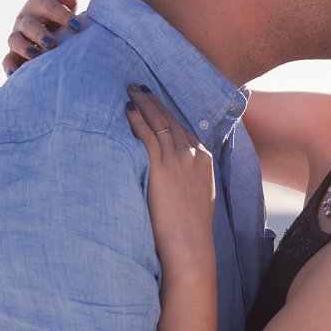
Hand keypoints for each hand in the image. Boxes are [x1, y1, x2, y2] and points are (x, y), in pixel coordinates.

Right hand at [3, 0, 78, 75]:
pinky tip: (14, 75)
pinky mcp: (16, 52)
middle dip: (39, 33)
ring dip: (24, 48)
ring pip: (15, 40)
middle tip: (51, 44)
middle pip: (28, 24)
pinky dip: (10, 66)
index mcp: (39, 1)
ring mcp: (19, 35)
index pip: (47, 4)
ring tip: (35, 56)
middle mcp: (26, 17)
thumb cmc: (64, 9)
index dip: (61, 14)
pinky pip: (8, 59)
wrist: (53, 23)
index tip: (76, 26)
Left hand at [126, 86, 214, 263]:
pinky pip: (147, 136)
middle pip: (171, 119)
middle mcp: (192, 154)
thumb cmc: (190, 227)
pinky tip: (127, 111)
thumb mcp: (198, 197)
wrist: (189, 243)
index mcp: (203, 160)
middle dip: (154, 102)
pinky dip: (137, 120)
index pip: (183, 128)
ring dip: (143, 104)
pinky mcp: (161, 167)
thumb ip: (190, 180)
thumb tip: (177, 179)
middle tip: (139, 88)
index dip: (167, 113)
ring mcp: (177, 159)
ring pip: (159, 122)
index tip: (155, 104)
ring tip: (131, 91)